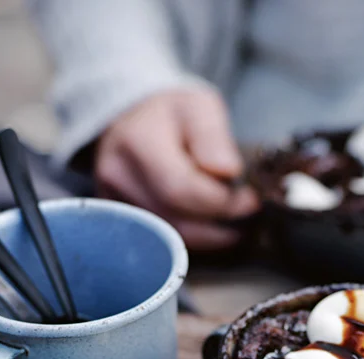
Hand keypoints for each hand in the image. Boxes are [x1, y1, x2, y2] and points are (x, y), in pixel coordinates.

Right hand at [94, 88, 259, 249]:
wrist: (128, 124)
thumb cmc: (170, 115)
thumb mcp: (200, 108)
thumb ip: (213, 139)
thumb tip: (228, 172)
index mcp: (138, 142)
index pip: (181, 189)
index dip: (221, 203)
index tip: (250, 201)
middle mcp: (117, 177)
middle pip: (174, 221)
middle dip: (218, 224)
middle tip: (245, 214)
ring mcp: (113, 203)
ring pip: (167, 240)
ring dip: (206, 238)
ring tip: (230, 222)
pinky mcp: (116, 223)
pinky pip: (158, 244)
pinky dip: (188, 240)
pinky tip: (207, 228)